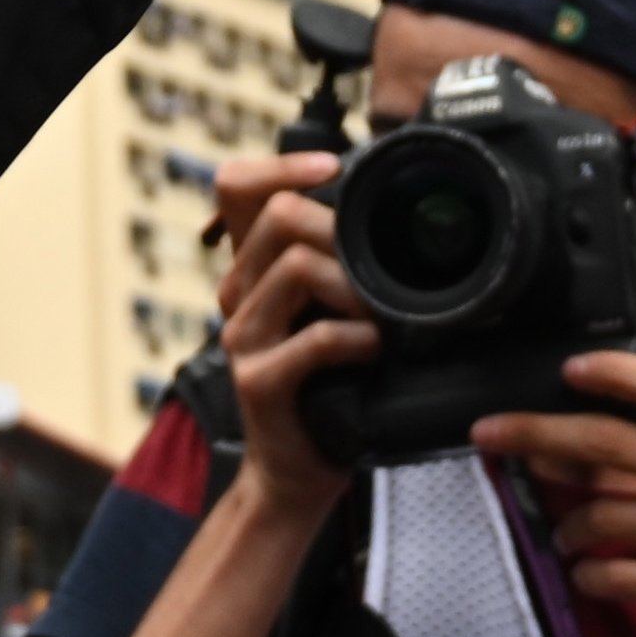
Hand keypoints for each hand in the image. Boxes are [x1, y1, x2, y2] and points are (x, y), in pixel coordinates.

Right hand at [213, 153, 374, 532]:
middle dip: (338, 230)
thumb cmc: (327, 391)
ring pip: (296, 268)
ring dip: (355, 286)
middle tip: (374, 270)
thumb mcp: (330, 314)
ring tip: (379, 316)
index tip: (332, 169)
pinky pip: (317, 339)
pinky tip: (374, 351)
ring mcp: (242, 335)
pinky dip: (360, 339)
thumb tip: (399, 214)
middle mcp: (237, 294)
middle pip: (276, 214)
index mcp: (252, 269)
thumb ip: (341, 267)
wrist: (295, 473)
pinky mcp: (258, 379)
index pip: (235, 185)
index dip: (281, 164)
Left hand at [472, 352, 635, 636]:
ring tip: (567, 536)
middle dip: (536, 433)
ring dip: (569, 528)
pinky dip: (593, 575)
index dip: (614, 374)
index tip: (568, 369)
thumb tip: (622, 426)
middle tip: (489, 433)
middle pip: (608, 443)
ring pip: (604, 515)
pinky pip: (622, 575)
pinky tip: (590, 574)